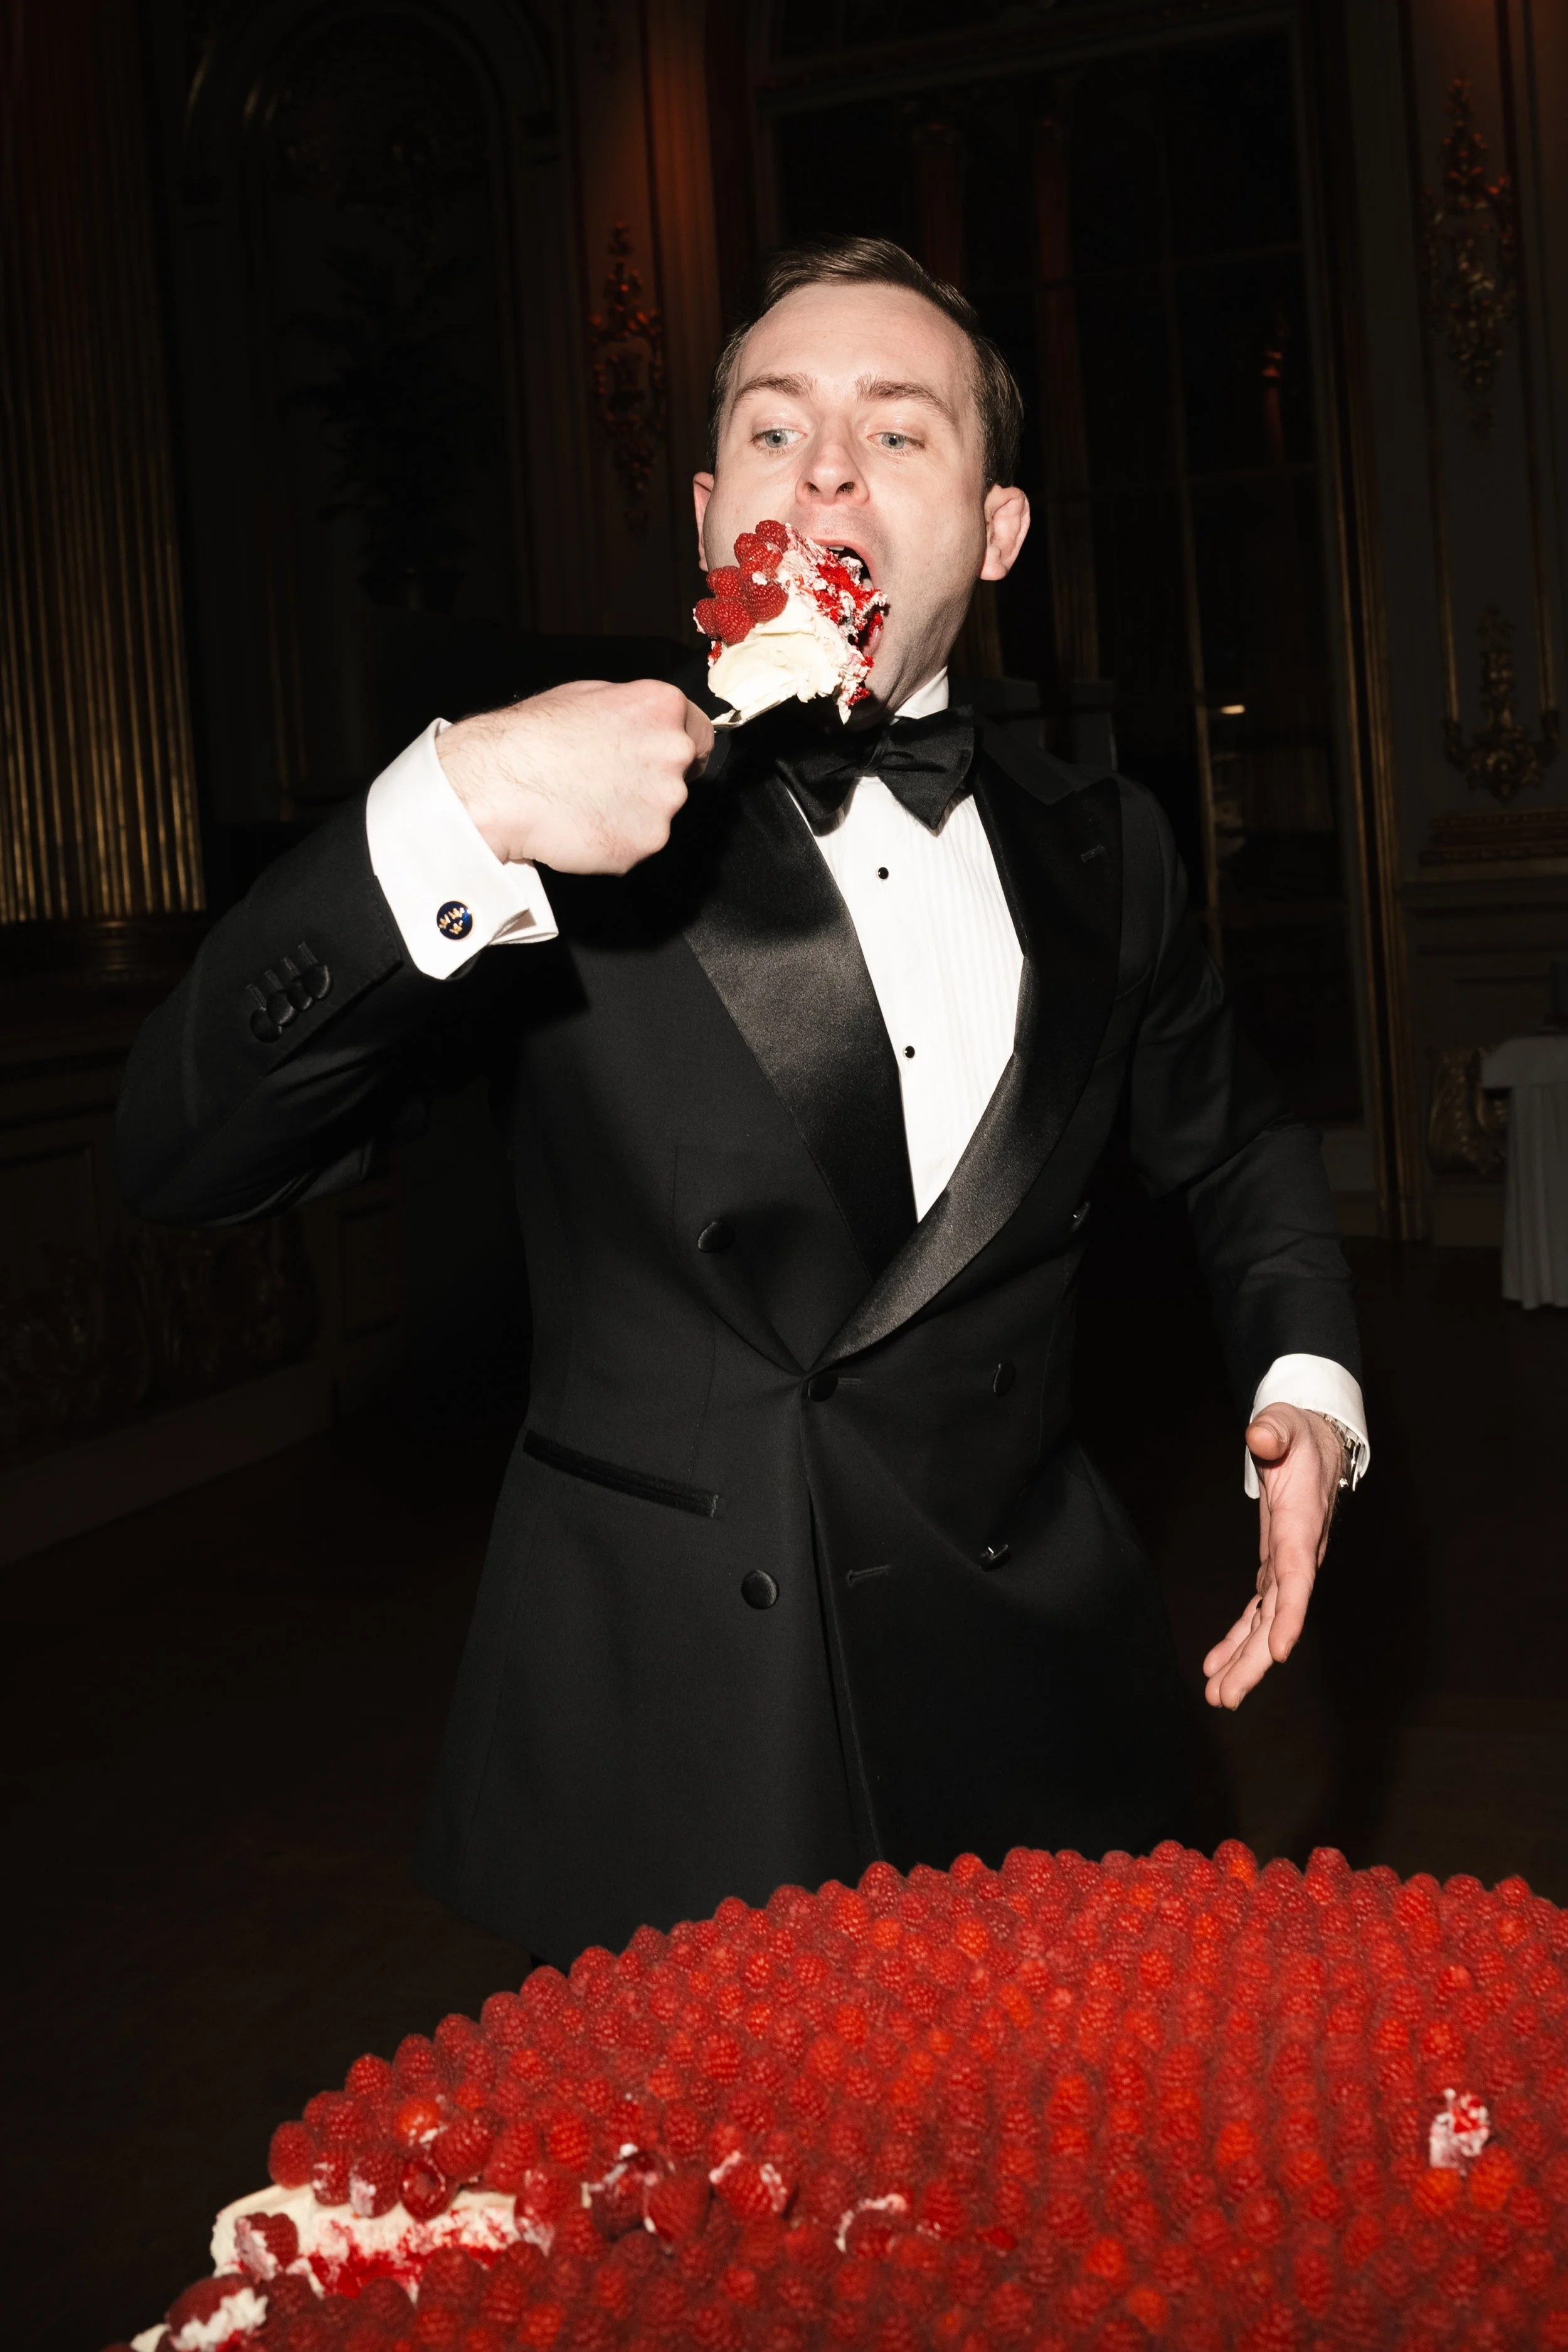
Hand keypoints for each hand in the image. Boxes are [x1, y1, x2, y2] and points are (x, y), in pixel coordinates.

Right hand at [435, 679, 714, 873]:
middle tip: (607, 782)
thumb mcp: (589, 695)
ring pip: (659, 813)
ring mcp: (664, 801)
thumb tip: (645, 725)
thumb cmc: (535, 736)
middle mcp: (674, 752)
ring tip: (587, 802)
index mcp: (664, 707)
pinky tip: (584, 824)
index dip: (680, 750)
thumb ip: (633, 712)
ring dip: (633, 813)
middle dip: (651, 781)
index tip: (660, 761)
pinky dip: (617, 840)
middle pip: (680, 776)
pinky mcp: (647, 842)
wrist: (503, 782)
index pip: (700, 734)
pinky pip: (638, 844)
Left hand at [1203, 1405, 1344, 1710]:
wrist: (1317, 1440)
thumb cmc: (1300, 1432)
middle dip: (1255, 1659)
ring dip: (1243, 1660)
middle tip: (1226, 1698)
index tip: (1279, 1652)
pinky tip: (1217, 1666)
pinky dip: (1238, 1638)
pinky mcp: (1275, 1565)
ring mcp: (1287, 1564)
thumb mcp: (1286, 1422)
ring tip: (1217, 1696)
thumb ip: (1274, 1431)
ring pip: (1267, 1622)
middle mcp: (1298, 1554)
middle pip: (1279, 1615)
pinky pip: (1257, 1611)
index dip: (1289, 1615)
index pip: (1298, 1577)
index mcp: (1302, 1525)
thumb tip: (1261, 1437)